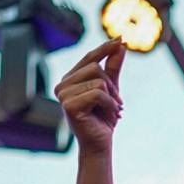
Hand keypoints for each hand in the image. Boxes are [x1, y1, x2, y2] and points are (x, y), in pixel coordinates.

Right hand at [54, 38, 124, 153]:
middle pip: (95, 67)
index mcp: (70, 79)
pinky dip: (109, 104)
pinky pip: (98, 93)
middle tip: (116, 104)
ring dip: (112, 97)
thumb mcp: (111, 89)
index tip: (121, 38)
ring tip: (112, 111)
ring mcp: (63, 95)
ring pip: (98, 80)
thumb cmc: (103, 119)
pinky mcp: (69, 105)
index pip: (89, 58)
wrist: (100, 144)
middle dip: (112, 86)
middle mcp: (62, 85)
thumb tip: (120, 43)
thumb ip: (113, 67)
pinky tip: (109, 116)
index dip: (105, 48)